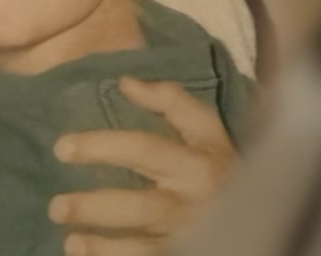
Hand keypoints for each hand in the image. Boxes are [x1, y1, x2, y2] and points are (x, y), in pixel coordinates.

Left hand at [47, 76, 237, 255]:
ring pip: (143, 247)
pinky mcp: (187, 255)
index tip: (61, 147)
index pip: (143, 149)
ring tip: (70, 241)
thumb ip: (171, 102)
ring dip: (103, 246)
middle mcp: (193, 203)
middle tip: (56, 206)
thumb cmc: (220, 167)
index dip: (100, 146)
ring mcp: (191, 236)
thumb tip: (125, 82)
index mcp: (197, 163)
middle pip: (140, 207)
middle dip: (94, 208)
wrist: (263, 217)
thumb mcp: (207, 131)